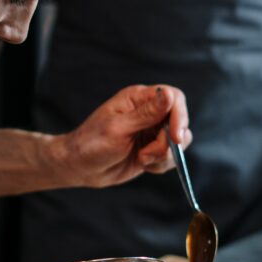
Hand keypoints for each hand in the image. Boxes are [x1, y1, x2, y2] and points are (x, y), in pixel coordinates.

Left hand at [56, 84, 190, 187]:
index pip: (174, 97)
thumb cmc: (92, 144)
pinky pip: (171, 156)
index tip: (175, 137)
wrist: (80, 167)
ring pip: (178, 142)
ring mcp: (152, 131)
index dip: (180, 116)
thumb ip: (146, 114)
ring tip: (142, 160)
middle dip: (169, 143)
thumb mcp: (118, 128)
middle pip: (179, 121)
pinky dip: (161, 164)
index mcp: (138, 98)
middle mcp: (149, 112)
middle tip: (148, 155)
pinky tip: (143, 165)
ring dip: (164, 155)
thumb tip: (169, 94)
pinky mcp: (153, 148)